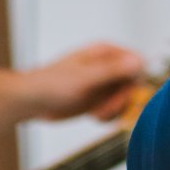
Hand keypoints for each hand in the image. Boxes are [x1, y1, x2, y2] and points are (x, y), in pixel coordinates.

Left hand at [22, 44, 145, 123]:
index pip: (137, 63)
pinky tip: (94, 117)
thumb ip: (112, 70)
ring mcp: (103, 83)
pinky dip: (109, 115)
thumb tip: (138, 61)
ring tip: (97, 115)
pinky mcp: (97, 98)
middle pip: (133, 83)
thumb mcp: (85, 78)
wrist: (31, 102)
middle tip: (105, 110)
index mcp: (106, 53)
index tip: (124, 96)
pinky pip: (115, 107)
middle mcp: (107, 66)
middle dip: (122, 100)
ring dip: (115, 109)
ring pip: (125, 97)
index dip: (134, 81)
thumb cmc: (53, 84)